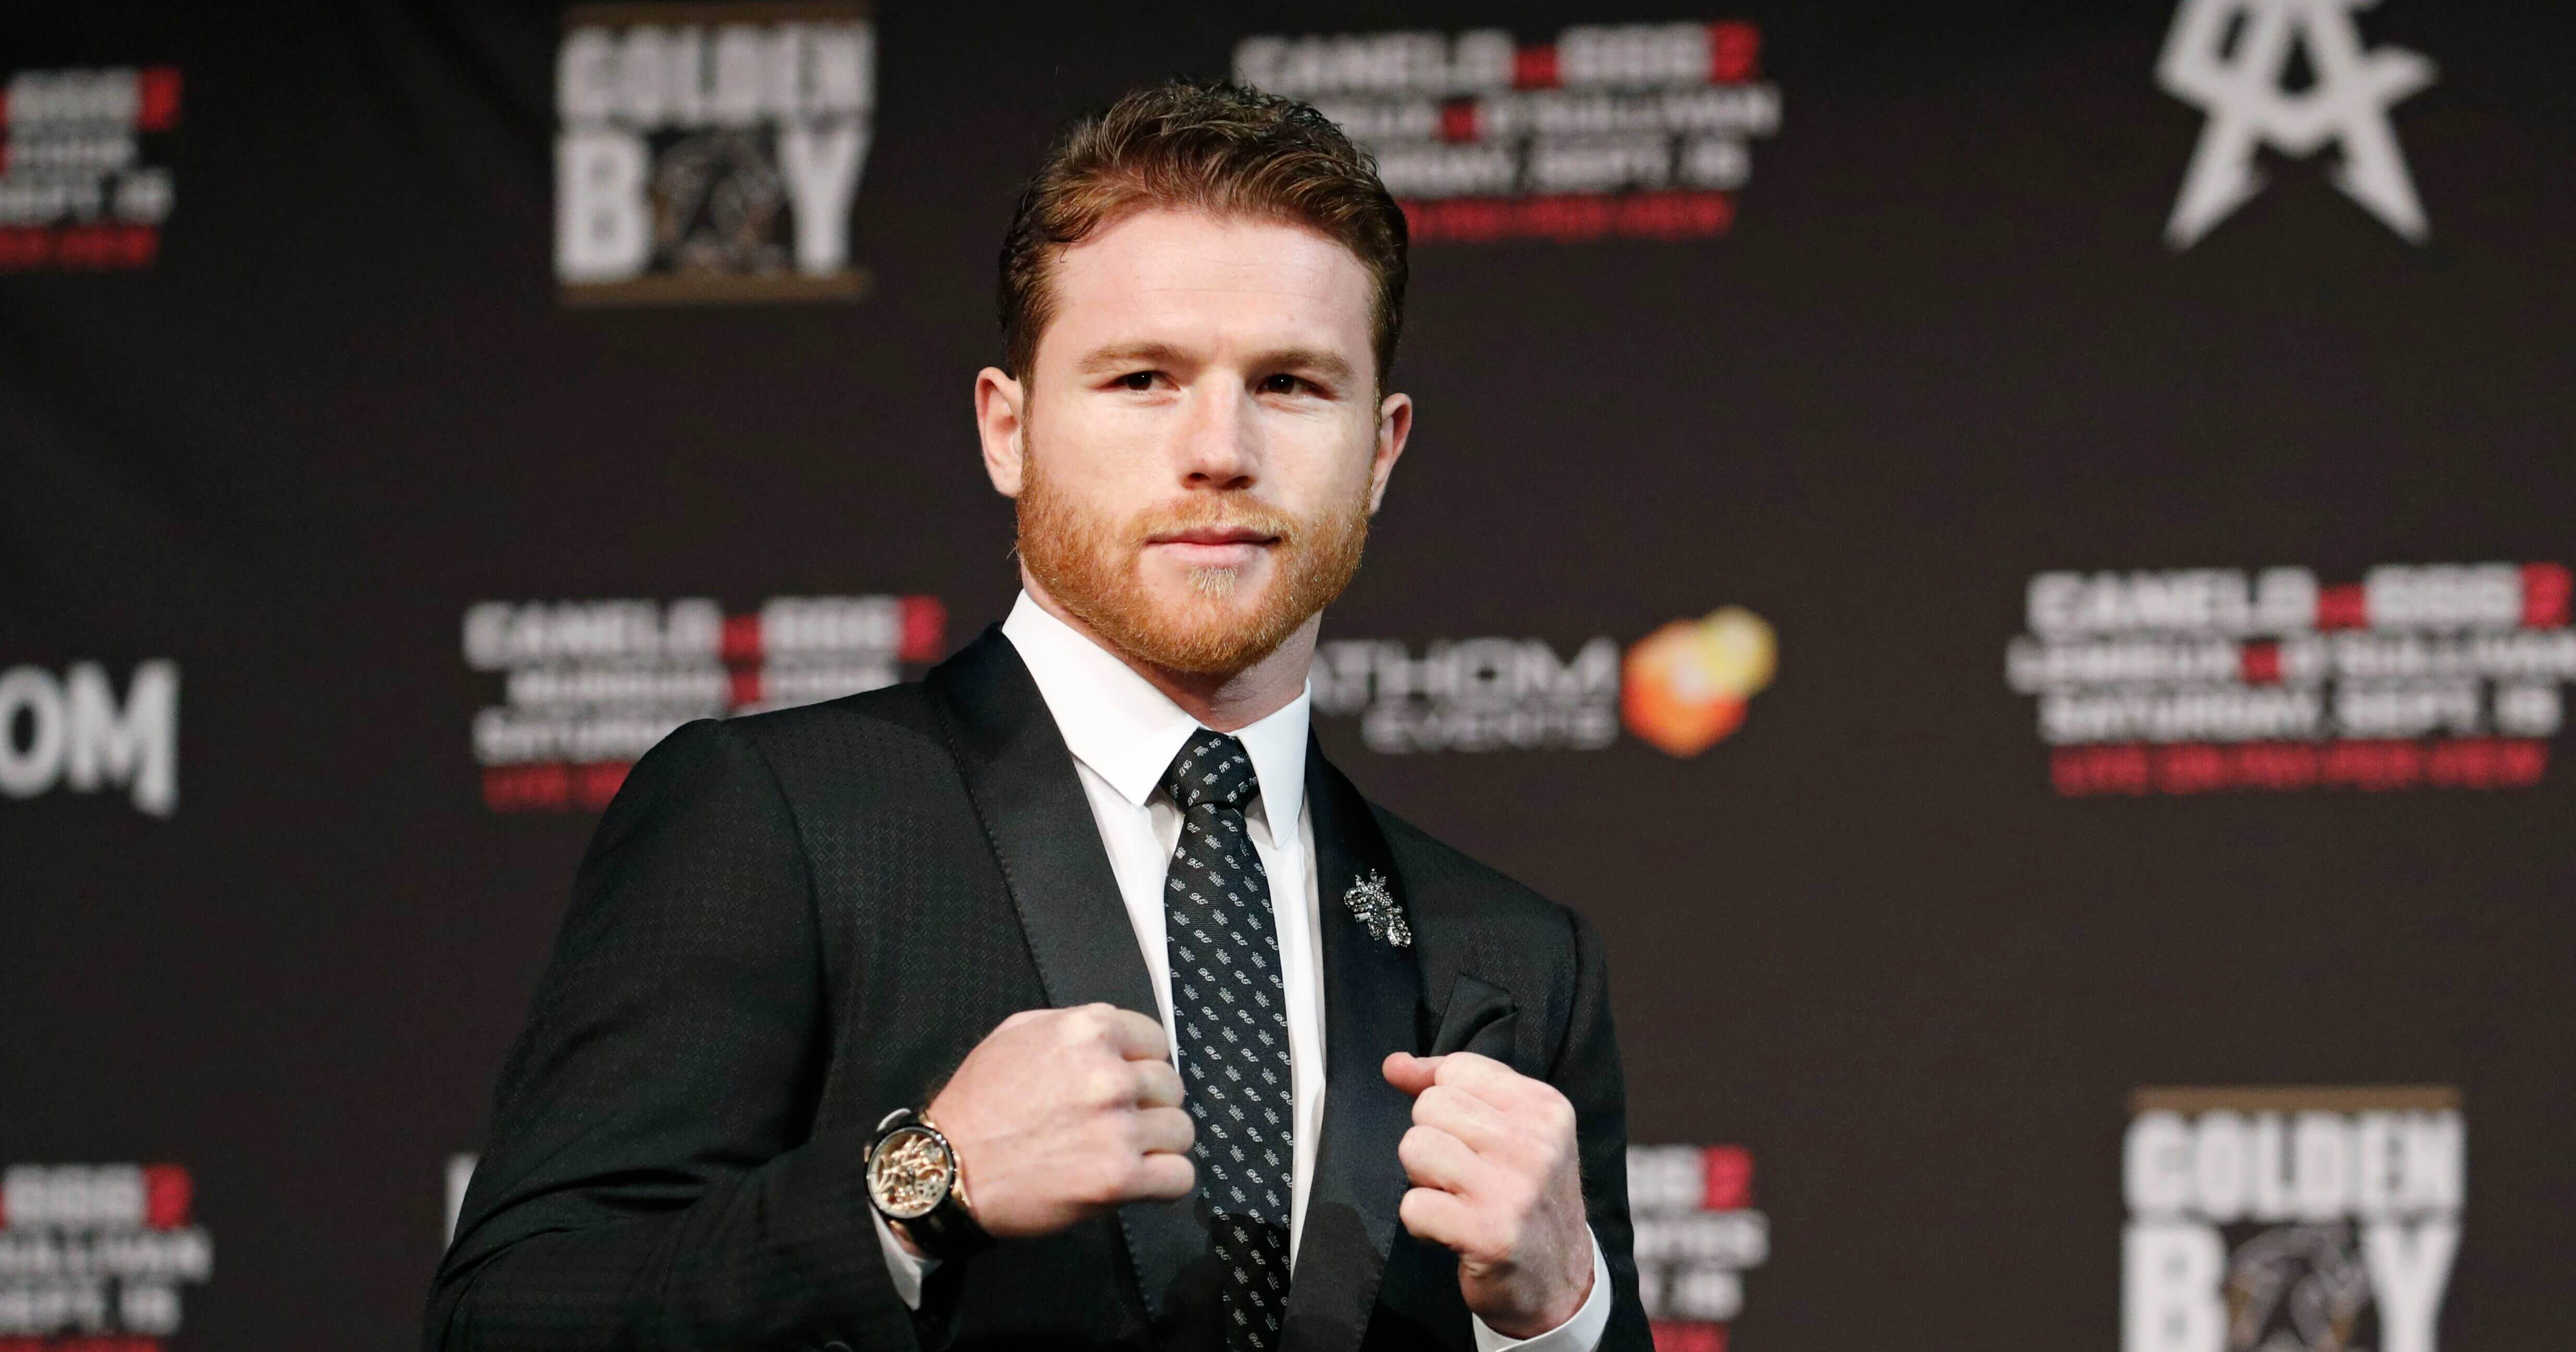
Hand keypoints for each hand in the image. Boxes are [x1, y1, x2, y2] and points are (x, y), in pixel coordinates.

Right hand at [924, 1003, 1194, 1239]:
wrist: (948, 1169)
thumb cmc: (979, 1102)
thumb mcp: (1018, 1033)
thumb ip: (1075, 1027)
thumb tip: (1118, 1039)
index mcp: (1090, 1030)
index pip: (1156, 1040)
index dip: (1142, 1064)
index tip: (1126, 1085)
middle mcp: (1109, 1074)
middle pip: (1172, 1086)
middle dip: (1150, 1105)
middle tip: (1119, 1124)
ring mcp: (1117, 1127)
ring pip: (1182, 1131)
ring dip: (1159, 1146)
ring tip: (1125, 1155)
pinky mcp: (1119, 1178)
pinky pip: (1180, 1177)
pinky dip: (1165, 1183)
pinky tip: (1139, 1182)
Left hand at [1382, 1051, 1593, 1338]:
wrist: (1562, 1283)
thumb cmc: (1526, 1198)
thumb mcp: (1511, 1132)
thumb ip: (1452, 1088)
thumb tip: (1394, 1065)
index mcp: (1544, 1108)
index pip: (1457, 1070)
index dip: (1443, 1102)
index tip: (1464, 1136)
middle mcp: (1535, 1144)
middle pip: (1430, 1106)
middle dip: (1433, 1142)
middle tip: (1463, 1176)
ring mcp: (1513, 1189)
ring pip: (1415, 1147)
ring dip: (1422, 1180)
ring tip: (1455, 1199)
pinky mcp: (1489, 1234)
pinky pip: (1413, 1205)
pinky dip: (1421, 1222)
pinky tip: (1452, 1231)